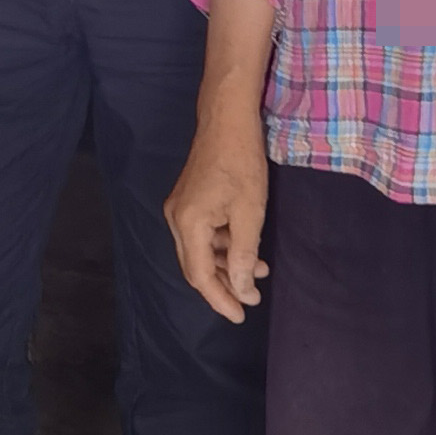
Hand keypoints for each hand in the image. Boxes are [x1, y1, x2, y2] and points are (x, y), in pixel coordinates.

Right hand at [164, 121, 270, 323]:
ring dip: (227, 264)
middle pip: (195, 266)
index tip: (241, 315)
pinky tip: (247, 248)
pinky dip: (223, 246)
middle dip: (224, 285)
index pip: (199, 275)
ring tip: (260, 270)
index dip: (220, 299)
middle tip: (252, 298)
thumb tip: (243, 290)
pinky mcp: (188, 201)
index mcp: (187, 224)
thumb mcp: (250, 212)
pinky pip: (202, 235)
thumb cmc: (241, 162)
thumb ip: (243, 254)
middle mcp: (175, 219)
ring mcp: (179, 209)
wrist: (227, 119)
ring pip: (200, 251)